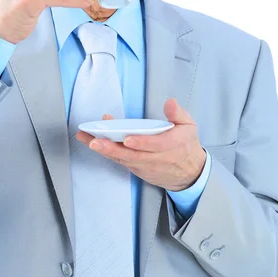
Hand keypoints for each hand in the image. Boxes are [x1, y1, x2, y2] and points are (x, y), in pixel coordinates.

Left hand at [75, 98, 206, 190]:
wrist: (189, 173)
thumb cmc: (186, 145)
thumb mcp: (189, 126)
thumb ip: (178, 114)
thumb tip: (170, 103)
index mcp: (172, 145)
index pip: (156, 145)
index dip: (142, 142)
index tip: (128, 139)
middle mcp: (157, 158)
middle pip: (133, 155)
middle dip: (113, 148)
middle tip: (95, 141)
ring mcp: (146, 166)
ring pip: (124, 160)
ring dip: (105, 151)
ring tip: (89, 141)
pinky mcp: (138, 170)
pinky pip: (122, 162)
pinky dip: (109, 154)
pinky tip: (95, 144)